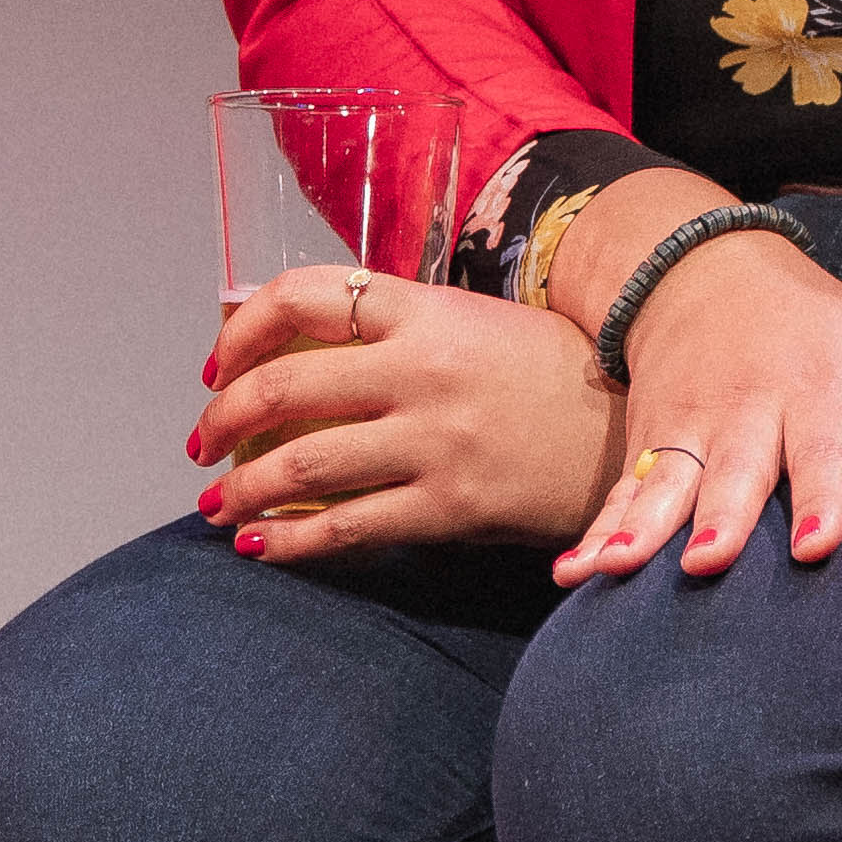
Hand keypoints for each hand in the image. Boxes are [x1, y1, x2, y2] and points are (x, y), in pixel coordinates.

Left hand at [196, 266, 627, 558]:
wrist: (636, 438)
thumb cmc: (558, 379)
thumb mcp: (481, 325)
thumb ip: (404, 332)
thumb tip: (310, 357)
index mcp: (429, 311)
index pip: (304, 295)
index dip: (240, 330)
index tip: (217, 365)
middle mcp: (424, 370)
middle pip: (285, 388)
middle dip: (223, 420)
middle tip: (204, 444)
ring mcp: (437, 441)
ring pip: (304, 464)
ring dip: (242, 489)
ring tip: (218, 503)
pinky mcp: (452, 506)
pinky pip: (348, 527)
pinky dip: (292, 540)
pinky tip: (264, 546)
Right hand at [573, 227, 841, 582]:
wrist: (710, 270)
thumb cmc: (822, 330)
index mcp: (819, 390)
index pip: (823, 452)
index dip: (821, 501)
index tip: (815, 549)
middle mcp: (748, 410)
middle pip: (733, 471)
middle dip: (720, 517)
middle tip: (708, 563)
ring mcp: (688, 426)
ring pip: (664, 483)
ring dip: (640, 529)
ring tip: (617, 571)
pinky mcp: (647, 442)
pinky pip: (619, 492)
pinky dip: (594, 531)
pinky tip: (573, 573)